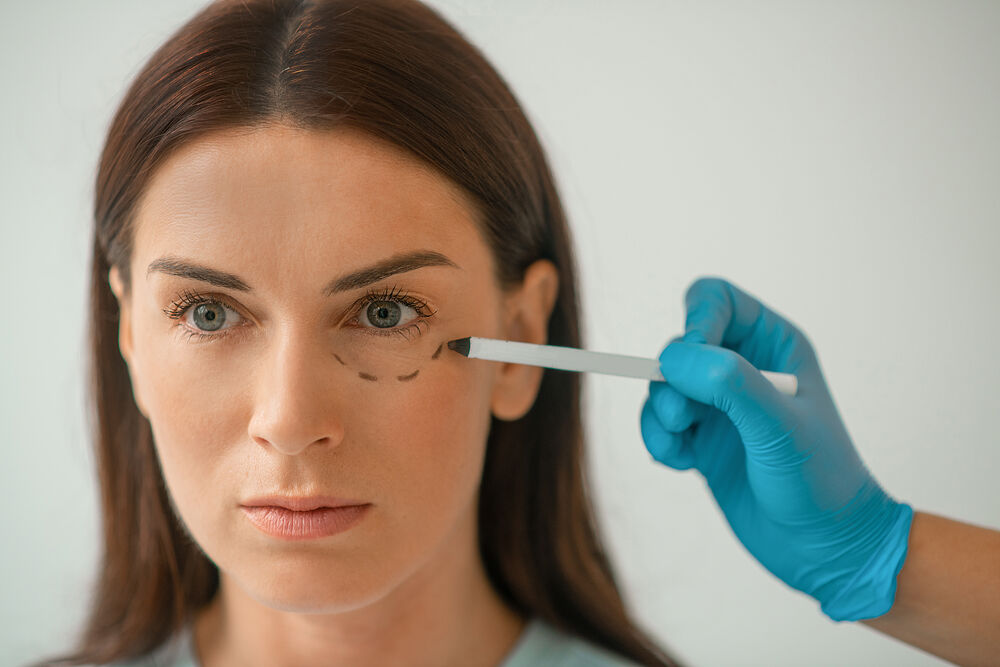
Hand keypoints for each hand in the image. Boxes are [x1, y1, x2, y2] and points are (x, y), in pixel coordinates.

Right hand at [639, 276, 913, 620]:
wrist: (823, 549)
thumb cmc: (819, 481)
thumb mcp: (780, 426)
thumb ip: (729, 384)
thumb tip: (673, 358)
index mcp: (773, 345)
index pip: (715, 300)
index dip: (694, 321)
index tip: (688, 361)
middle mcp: (742, 367)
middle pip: (679, 344)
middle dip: (670, 378)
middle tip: (681, 417)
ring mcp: (719, 405)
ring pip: (661, 385)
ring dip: (659, 413)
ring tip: (680, 446)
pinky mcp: (701, 439)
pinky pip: (658, 423)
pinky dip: (658, 441)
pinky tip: (682, 464)